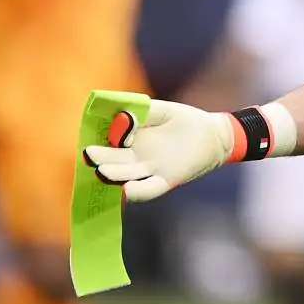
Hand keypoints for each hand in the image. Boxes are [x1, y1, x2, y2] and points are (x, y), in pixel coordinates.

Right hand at [83, 100, 235, 202]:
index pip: (108, 142)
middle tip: (89, 155)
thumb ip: (144, 112)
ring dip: (113, 175)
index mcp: (131, 140)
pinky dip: (138, 192)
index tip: (95, 134)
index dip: (101, 139)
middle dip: (100, 159)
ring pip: (126, 175)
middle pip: (113, 161)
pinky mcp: (166, 180)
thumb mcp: (163, 111)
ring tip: (102, 172)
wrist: (214, 135)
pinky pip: (149, 190)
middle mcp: (136, 158)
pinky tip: (128, 190)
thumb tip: (123, 117)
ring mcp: (150, 170)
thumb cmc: (186, 122)